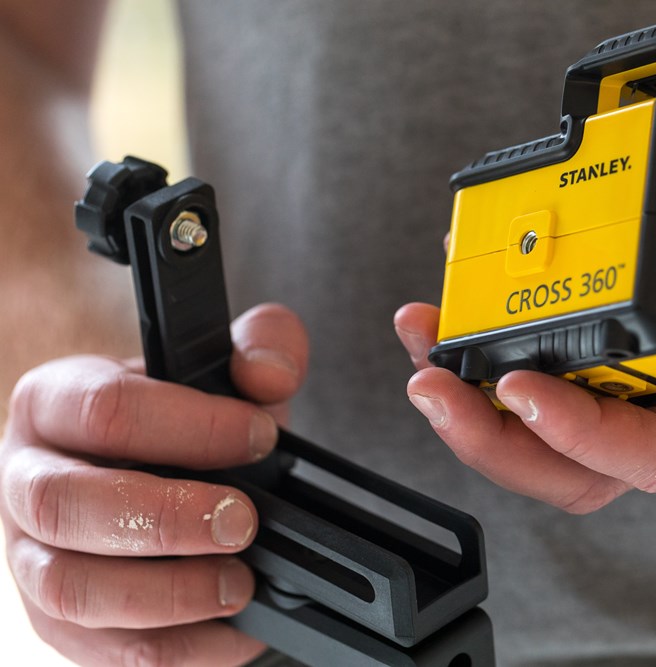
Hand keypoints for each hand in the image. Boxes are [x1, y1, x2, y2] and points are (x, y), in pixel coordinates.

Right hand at [0, 303, 307, 665]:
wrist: (167, 475)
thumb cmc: (189, 423)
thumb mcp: (228, 372)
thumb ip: (262, 345)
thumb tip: (269, 374)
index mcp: (57, 402)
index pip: (105, 409)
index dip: (192, 427)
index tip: (261, 439)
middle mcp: (27, 479)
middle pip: (66, 505)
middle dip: (166, 518)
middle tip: (243, 520)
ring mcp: (32, 557)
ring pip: (68, 589)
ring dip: (167, 594)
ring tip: (240, 582)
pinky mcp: (57, 622)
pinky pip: (100, 651)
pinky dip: (175, 648)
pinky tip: (233, 630)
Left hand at [395, 71, 655, 513]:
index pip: (650, 451)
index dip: (578, 436)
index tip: (520, 386)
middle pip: (572, 467)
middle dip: (491, 438)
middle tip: (430, 379)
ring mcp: (638, 370)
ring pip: (542, 432)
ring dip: (471, 402)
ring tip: (422, 337)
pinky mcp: (613, 339)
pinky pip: (541, 370)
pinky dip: (486, 351)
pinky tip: (454, 304)